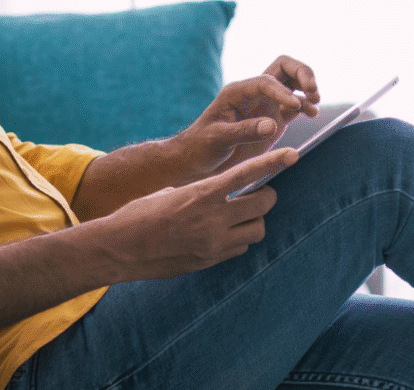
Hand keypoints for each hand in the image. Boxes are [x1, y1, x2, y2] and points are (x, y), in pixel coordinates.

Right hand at [91, 148, 298, 280]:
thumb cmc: (138, 213)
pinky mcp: (210, 261)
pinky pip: (240, 247)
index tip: (294, 153)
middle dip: (265, 197)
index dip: (273, 162)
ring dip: (254, 221)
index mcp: (201, 193)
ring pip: (257, 230)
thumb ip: (200, 191)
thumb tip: (221, 192)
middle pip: (263, 205)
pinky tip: (223, 233)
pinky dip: (239, 238)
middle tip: (259, 192)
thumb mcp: (170, 192)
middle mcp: (212, 219)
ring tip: (239, 216)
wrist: (119, 248)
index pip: (246, 173)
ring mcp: (214, 243)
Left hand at [173, 55, 319, 178]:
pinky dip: (306, 105)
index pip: (265, 81)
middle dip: (302, 73)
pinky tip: (312, 114)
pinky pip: (295, 105)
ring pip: (292, 83)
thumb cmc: (201, 146)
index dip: (282, 91)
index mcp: (237, 92)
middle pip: (284, 67)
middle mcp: (253, 93)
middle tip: (313, 90)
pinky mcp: (274, 119)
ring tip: (315, 101)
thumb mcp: (218, 138)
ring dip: (307, 86)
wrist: (197, 159)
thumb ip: (244, 131)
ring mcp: (265, 104)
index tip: (294, 106)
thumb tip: (272, 124)